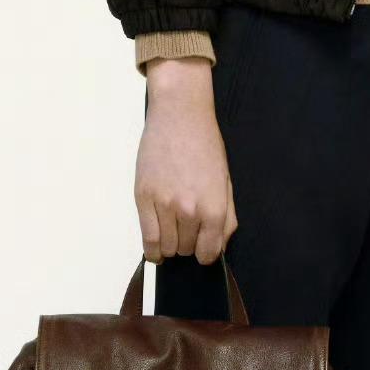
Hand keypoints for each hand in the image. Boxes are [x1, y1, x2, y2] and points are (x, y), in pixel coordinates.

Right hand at [135, 60, 236, 264]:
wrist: (180, 116)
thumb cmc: (205, 146)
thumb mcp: (226, 182)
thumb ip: (226, 217)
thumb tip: (218, 244)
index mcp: (214, 208)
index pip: (209, 253)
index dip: (206, 253)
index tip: (202, 247)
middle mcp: (189, 211)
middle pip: (186, 250)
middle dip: (188, 244)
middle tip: (187, 227)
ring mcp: (164, 205)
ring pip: (166, 248)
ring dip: (170, 245)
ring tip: (172, 229)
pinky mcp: (143, 197)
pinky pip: (147, 239)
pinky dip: (152, 249)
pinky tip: (156, 246)